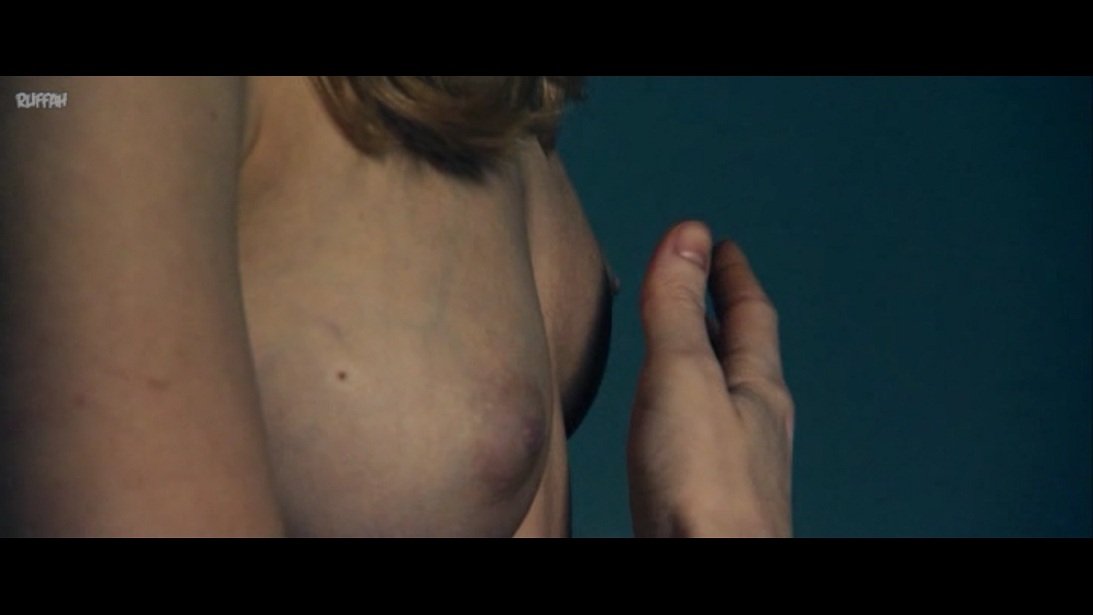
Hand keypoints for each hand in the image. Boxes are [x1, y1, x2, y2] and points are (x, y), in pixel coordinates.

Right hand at [628, 221, 794, 536]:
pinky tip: (667, 426)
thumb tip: (689, 234)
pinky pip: (702, 432)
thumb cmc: (702, 484)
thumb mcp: (683, 377)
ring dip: (707, 361)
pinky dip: (685, 405)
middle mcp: (757, 425)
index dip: (732, 275)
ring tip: (682, 347)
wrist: (708, 567)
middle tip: (703, 285)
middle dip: (723, 314)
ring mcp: (738, 466)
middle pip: (745, 355)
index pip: (752, 314)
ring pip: (725, 396)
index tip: (720, 244)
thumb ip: (679, 310)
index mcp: (758, 389)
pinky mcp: (709, 501)